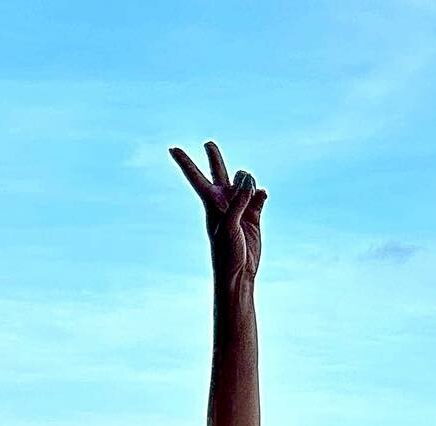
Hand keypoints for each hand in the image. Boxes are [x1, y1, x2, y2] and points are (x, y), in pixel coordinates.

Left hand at [169, 139, 265, 284]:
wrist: (239, 273)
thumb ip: (238, 201)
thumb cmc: (226, 254)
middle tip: (208, 143)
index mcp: (211, 203)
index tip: (172, 149)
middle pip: (218, 172)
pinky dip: (261, 193)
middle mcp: (224, 201)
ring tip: (251, 194)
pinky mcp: (254, 214)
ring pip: (245, 180)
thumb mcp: (229, 226)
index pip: (195, 177)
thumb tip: (249, 179)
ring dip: (249, 181)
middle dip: (214, 157)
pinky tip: (263, 196)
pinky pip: (259, 194)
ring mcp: (239, 206)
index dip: (185, 162)